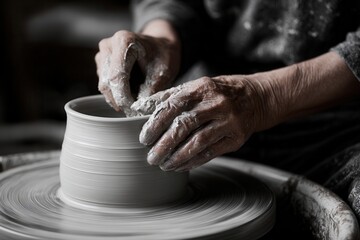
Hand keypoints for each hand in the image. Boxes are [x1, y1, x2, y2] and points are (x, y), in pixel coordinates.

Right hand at [95, 29, 179, 115]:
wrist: (160, 47)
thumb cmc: (163, 56)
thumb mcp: (163, 73)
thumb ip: (151, 90)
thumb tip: (138, 109)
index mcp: (124, 41)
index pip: (117, 77)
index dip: (123, 97)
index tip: (134, 110)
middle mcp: (108, 46)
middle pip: (106, 82)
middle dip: (120, 100)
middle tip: (136, 110)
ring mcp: (102, 54)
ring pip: (104, 86)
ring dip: (119, 97)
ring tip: (137, 96)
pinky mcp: (101, 64)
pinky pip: (105, 85)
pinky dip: (117, 93)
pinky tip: (132, 90)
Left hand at [132, 75, 273, 170]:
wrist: (256, 98)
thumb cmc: (219, 93)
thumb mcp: (197, 87)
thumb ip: (170, 96)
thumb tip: (140, 107)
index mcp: (202, 88)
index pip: (174, 105)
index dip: (156, 123)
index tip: (144, 137)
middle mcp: (216, 103)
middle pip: (185, 126)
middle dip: (164, 144)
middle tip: (151, 157)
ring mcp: (229, 121)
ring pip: (198, 142)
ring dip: (177, 157)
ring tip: (163, 165)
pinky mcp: (236, 138)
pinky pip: (211, 153)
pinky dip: (193, 161)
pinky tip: (180, 166)